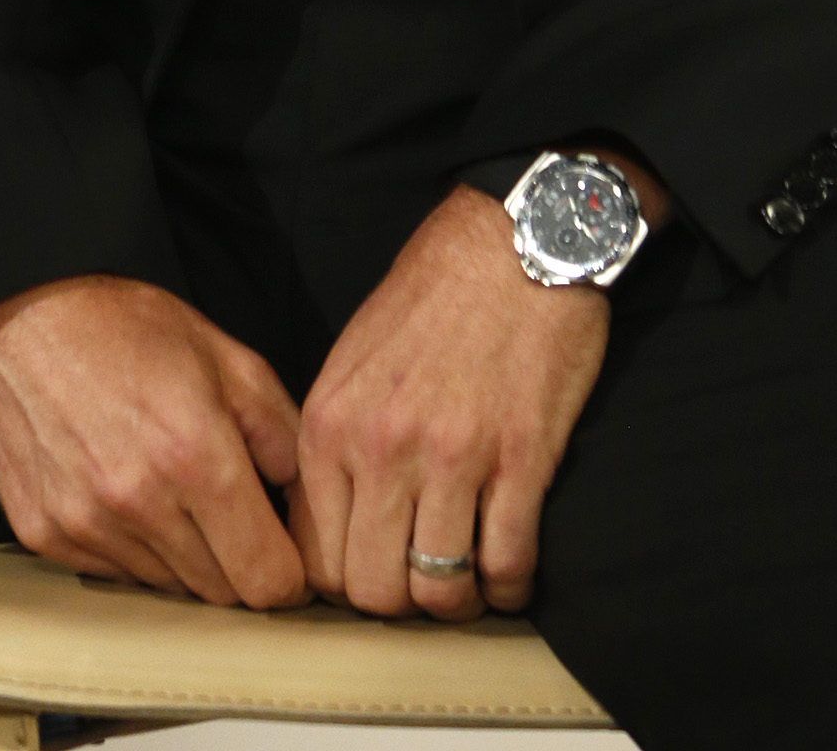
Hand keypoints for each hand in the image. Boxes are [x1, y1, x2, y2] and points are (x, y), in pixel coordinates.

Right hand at [0, 275, 307, 607]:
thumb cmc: (127, 327)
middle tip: (234, 517)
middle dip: (239, 564)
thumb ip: (280, 430)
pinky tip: (128, 494)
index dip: (288, 575)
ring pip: (168, 588)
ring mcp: (87, 526)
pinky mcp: (45, 538)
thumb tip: (300, 497)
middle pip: (220, 594)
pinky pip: (115, 575)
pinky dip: (135, 550)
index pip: (265, 578)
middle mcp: (140, 503)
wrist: (20, 315)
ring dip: (185, 557)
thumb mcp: (226, 356)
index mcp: (197, 456)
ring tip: (174, 493)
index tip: (288, 558)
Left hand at [290, 185, 610, 621]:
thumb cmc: (438, 290)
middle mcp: (381, 445)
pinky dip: (510, 585)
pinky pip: (507, 564)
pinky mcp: (521, 457)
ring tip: (469, 580)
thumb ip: (337, 436)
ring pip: (438, 590)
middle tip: (422, 581)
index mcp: (330, 421)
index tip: (374, 571)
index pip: (315, 557)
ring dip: (457, 599)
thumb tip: (332, 519)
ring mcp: (453, 455)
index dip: (347, 579)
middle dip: (399, 599)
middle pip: (373, 590)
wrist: (517, 238)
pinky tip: (511, 570)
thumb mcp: (355, 355)